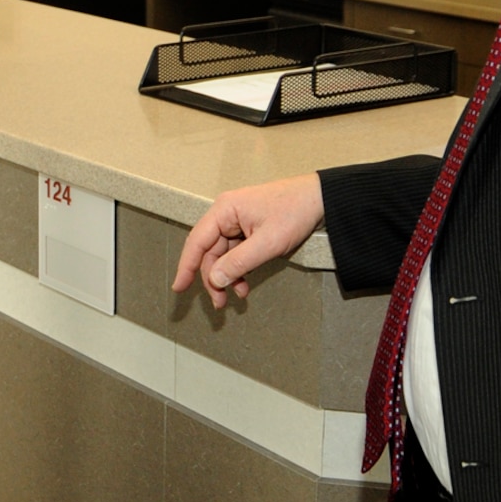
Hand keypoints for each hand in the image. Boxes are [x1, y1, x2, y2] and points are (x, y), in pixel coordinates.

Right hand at [171, 173, 324, 308]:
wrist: (321, 199)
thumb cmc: (295, 210)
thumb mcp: (267, 242)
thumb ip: (239, 262)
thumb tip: (214, 278)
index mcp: (224, 210)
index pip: (197, 242)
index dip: (186, 266)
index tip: (179, 287)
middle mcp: (227, 214)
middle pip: (209, 252)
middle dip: (213, 278)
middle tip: (219, 302)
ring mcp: (238, 221)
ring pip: (223, 255)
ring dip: (228, 276)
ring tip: (236, 296)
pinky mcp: (249, 228)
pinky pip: (236, 252)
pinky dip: (239, 269)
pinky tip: (245, 283)